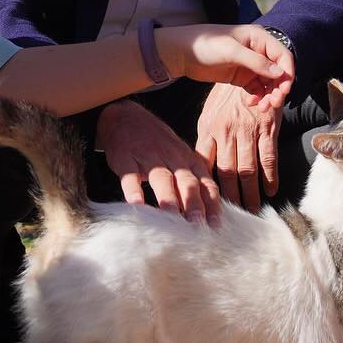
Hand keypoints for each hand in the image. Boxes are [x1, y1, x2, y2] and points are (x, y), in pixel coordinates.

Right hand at [95, 98, 220, 224]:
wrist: (126, 117)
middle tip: (198, 224)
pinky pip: (130, 176)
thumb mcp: (180, 158)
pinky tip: (136, 204)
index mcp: (189, 160)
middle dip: (194, 203)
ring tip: (172, 216)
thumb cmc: (159, 144)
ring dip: (167, 197)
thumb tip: (207, 215)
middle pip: (187, 182)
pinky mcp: (126, 159)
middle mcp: (172, 158)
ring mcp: (149, 158)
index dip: (212, 203)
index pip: (206, 183)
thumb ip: (193, 183)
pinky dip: (133, 190)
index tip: (216, 225)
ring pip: (162, 178)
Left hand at [158, 24, 294, 108]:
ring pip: (269, 83)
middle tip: (273, 104)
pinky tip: (251, 103)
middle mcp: (258, 51)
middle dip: (279, 88)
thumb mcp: (232, 51)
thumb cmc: (206, 44)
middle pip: (278, 72)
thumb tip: (280, 73)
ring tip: (261, 108)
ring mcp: (250, 65)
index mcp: (259, 38)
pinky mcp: (241, 77)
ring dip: (269, 95)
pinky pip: (257, 89)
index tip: (284, 91)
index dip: (287, 73)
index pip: (283, 56)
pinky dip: (258, 97)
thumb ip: (256, 62)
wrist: (182, 53)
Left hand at [196, 82, 280, 210]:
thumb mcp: (209, 114)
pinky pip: (269, 158)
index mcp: (208, 128)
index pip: (204, 164)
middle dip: (230, 198)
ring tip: (252, 211)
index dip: (205, 186)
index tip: (205, 205)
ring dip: (251, 194)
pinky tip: (270, 191)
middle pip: (227, 173)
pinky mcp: (268, 128)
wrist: (251, 66)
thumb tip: (199, 168)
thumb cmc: (227, 95)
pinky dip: (270, 177)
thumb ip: (206, 140)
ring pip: (247, 170)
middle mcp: (227, 132)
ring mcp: (248, 131)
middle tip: (232, 218)